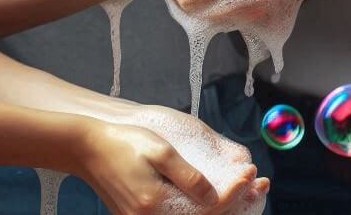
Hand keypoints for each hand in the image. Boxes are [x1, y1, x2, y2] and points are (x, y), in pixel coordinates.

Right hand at [76, 105, 268, 213]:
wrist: (87, 148)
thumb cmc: (124, 143)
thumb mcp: (162, 152)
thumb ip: (190, 177)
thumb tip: (215, 196)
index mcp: (155, 205)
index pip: (208, 207)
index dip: (234, 192)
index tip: (252, 173)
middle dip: (238, 203)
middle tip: (263, 184)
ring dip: (226, 207)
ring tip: (252, 190)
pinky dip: (207, 208)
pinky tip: (224, 193)